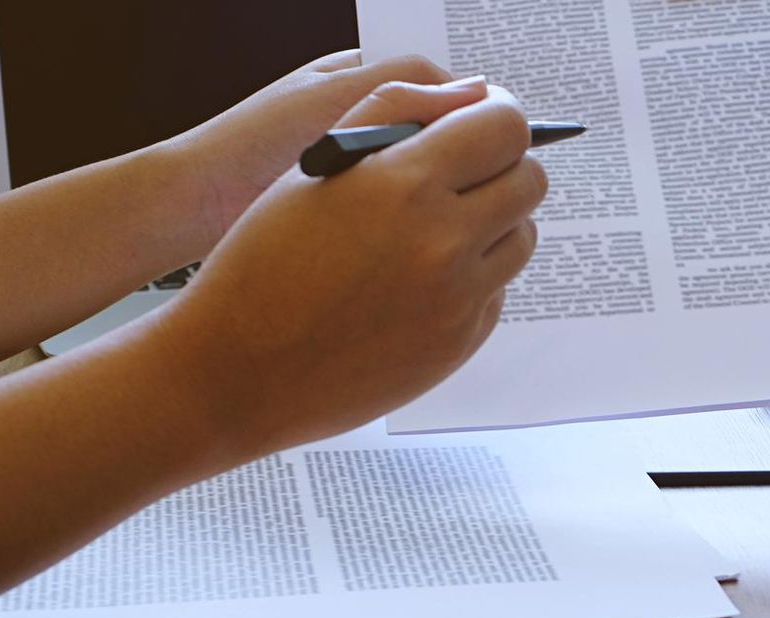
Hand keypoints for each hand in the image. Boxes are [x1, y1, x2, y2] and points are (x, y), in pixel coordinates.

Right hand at [149, 77, 545, 456]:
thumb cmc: (263, 259)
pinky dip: (475, 276)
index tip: (487, 121)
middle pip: (529, 183)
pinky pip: (496, 291)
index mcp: (404, 185)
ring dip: (497, 223)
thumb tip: (469, 98)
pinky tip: (421, 279)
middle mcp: (442, 243)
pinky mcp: (459, 343)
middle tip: (472, 171)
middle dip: (506, 167)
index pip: (504, 129)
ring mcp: (457, 300)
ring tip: (445, 224)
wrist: (240, 368)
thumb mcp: (317, 166)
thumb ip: (393, 116)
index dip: (501, 117)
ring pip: (522, 239)